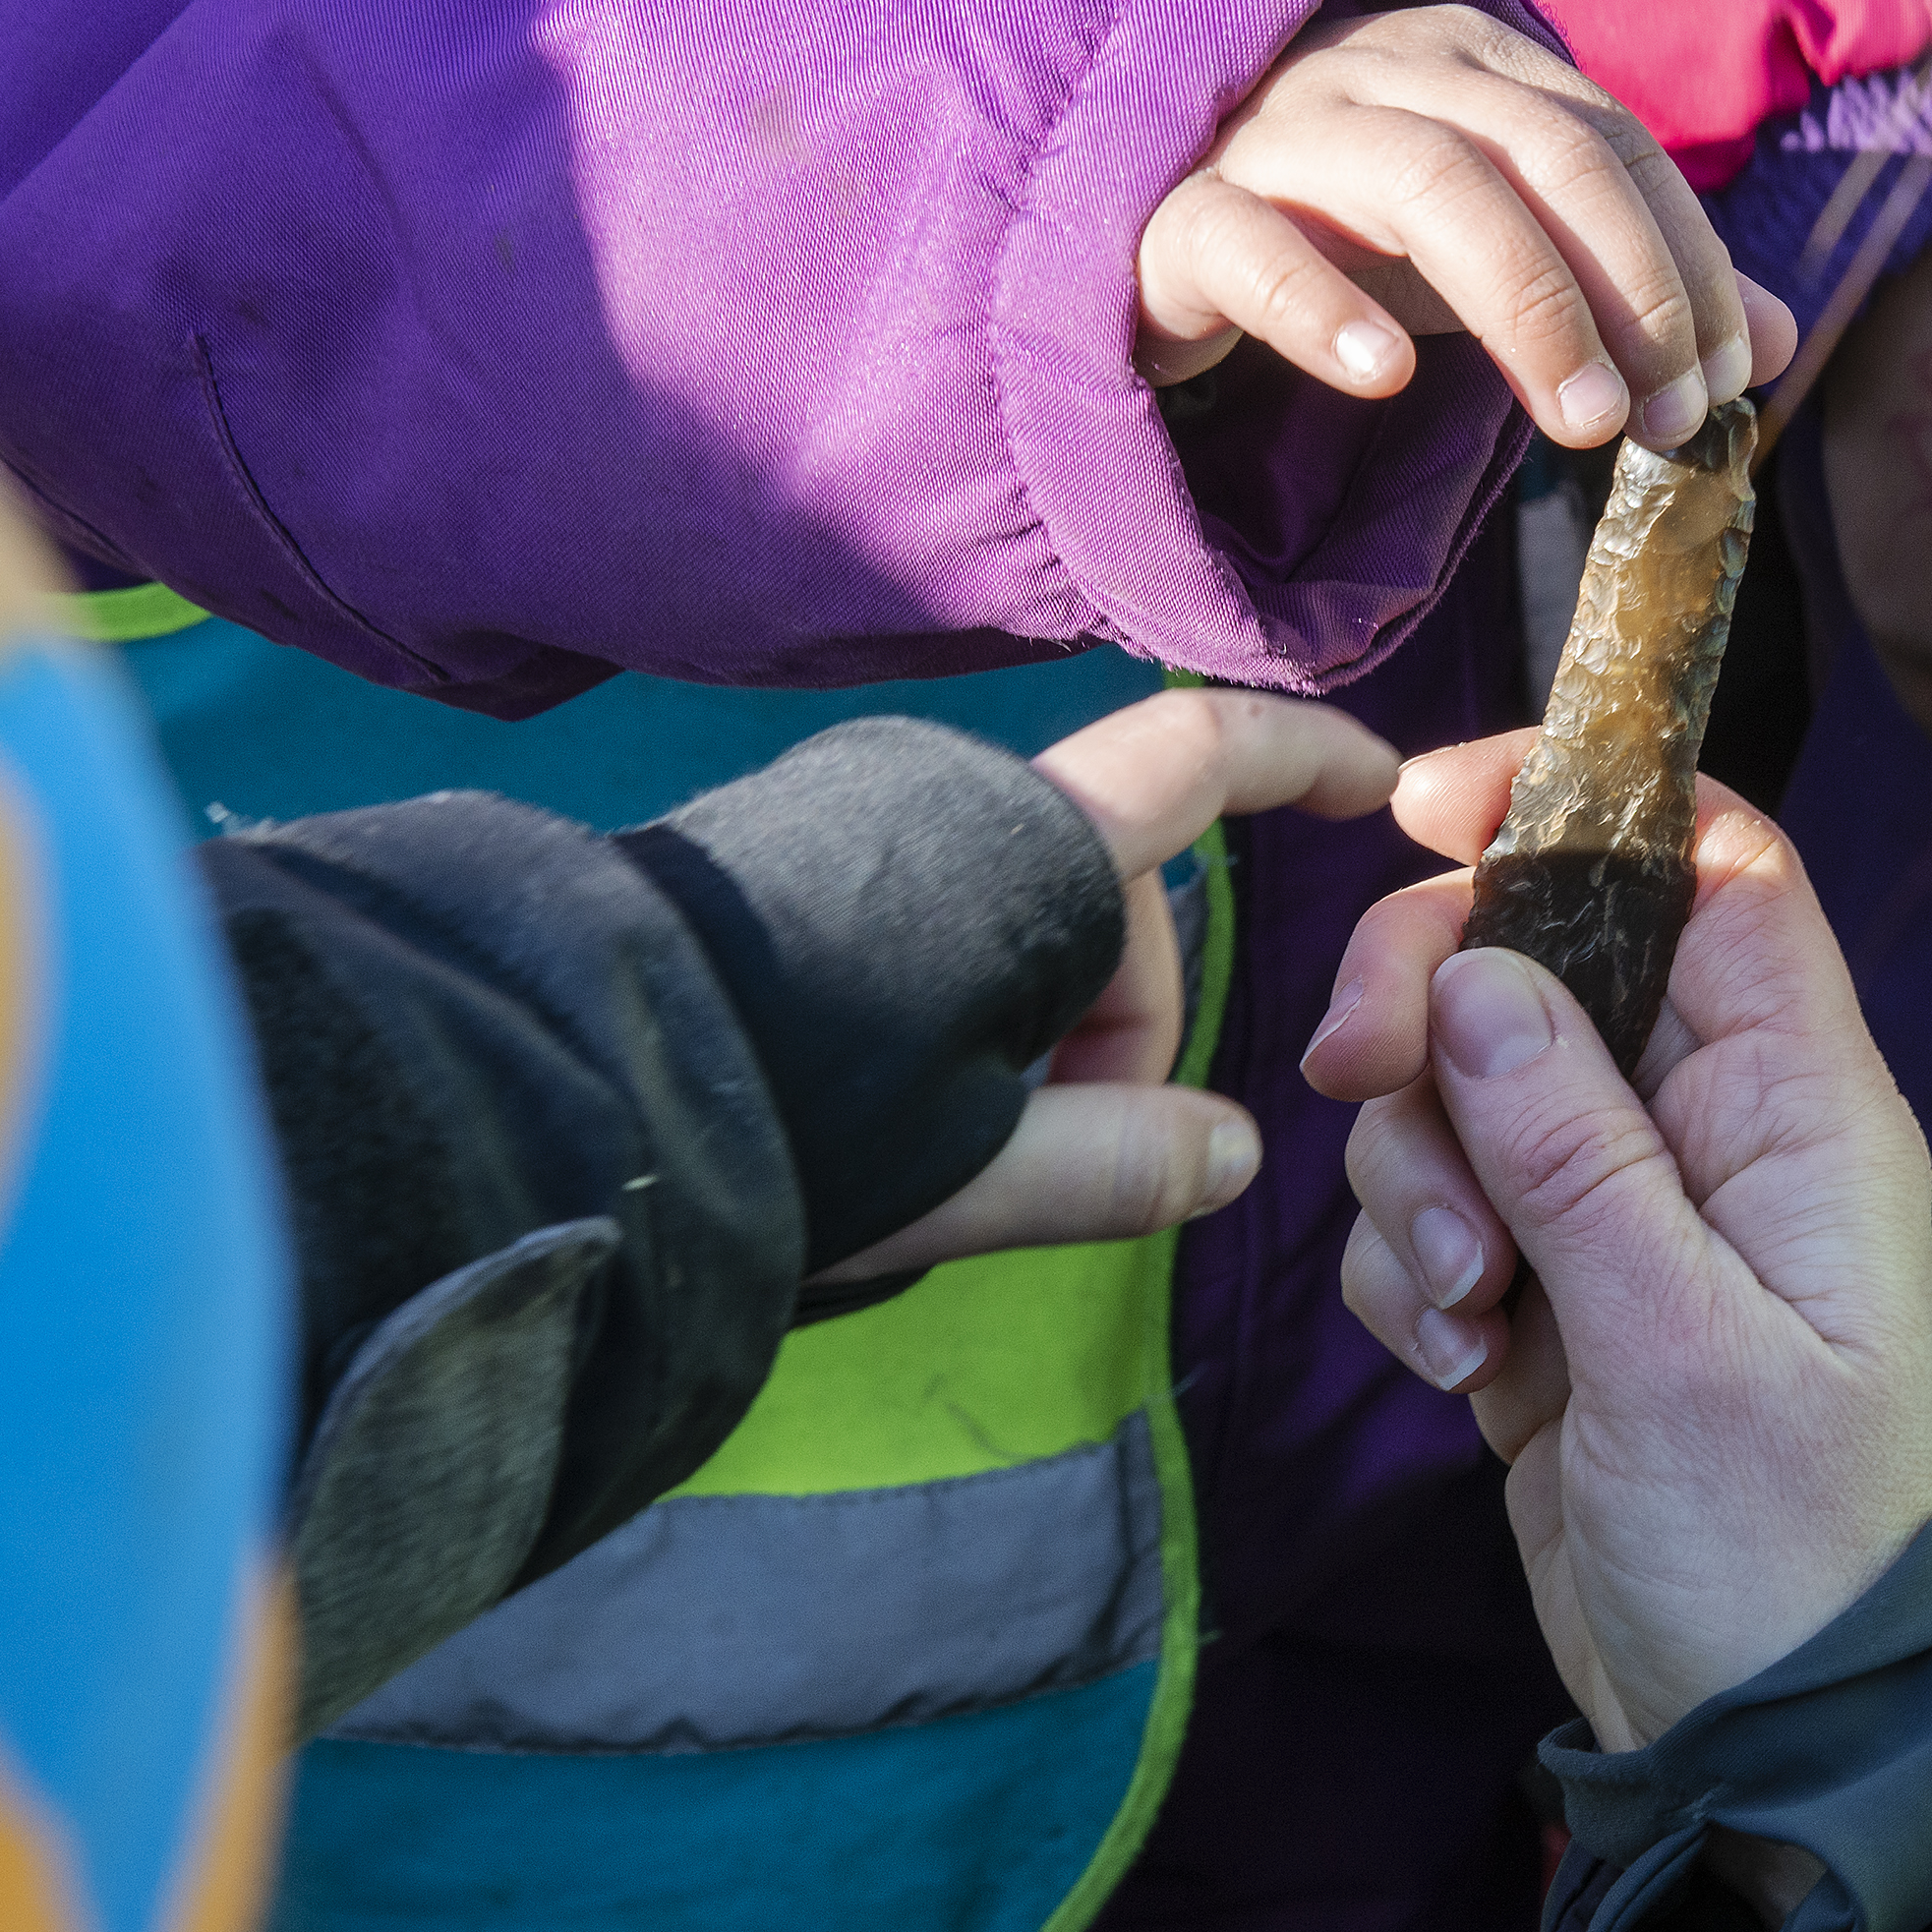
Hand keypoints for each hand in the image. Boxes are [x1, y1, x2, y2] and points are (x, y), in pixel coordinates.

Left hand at [807, 689, 1398, 1284]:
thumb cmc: (784, 1124)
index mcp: (1023, 848)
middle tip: (1050, 1150)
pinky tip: (909, 1091)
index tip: (1374, 784)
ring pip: (1030, 917)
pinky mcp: (807, 856)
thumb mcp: (966, 1177)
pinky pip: (947, 914)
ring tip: (960, 1140)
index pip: (1202, 755)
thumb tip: (1236, 1154)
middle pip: (1114, 891)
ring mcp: (872, 820)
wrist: (557, 1084)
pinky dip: (971, 997)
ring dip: (1040, 1023)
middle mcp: (951, 800)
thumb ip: (1116, 1168)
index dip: (1304, 758)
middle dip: (1122, 1020)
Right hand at [1137, 6, 1801, 448]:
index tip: (1725, 386)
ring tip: (1580, 424)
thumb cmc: (1347, 238)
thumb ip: (1631, 292)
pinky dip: (1324, 305)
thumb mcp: (1502, 259)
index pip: (1611, 140)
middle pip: (1539, 151)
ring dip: (1524, 303)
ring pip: (1421, 180)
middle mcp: (1379, 72)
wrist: (1144, 237)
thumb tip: (1781, 345)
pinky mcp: (1176, 216)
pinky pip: (1248, 242)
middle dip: (1628, 287)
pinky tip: (1383, 380)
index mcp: (1471, 63)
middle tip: (1665, 420)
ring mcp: (1273, 134)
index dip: (1686, 262)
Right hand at [1303, 731, 1931, 1746]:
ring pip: (1457, 1088)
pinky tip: (1469, 1372)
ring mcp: (1624, 1210)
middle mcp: (1713, 1128)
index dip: (1573, 800)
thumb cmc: (1784, 1557)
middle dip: (1426, 1011)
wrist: (1762, 1745)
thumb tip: (1472, 974)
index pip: (1704, 863)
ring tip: (1471, 1315)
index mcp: (1798, 1103)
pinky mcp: (1549, 1291)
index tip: (1424, 809)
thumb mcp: (1681, 1345)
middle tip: (1359, 1083)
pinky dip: (1416, 1274)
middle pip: (1534, 959)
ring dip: (1415, 1181)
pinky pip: (1433, 1209)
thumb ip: (1572, 1149)